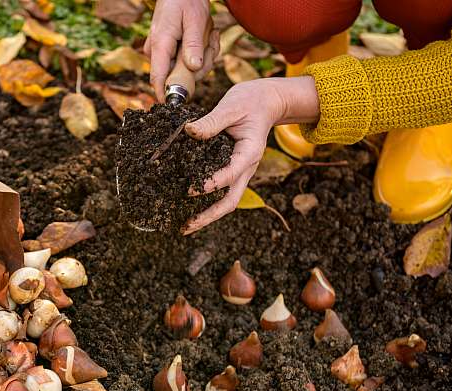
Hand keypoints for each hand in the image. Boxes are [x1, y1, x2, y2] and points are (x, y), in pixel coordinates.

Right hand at [144, 0, 219, 101]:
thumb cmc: (186, 0)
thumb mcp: (194, 20)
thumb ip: (193, 45)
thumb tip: (193, 68)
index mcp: (160, 45)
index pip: (158, 79)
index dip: (167, 95)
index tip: (179, 105)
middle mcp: (158, 52)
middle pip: (179, 76)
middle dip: (201, 65)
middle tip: (211, 41)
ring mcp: (164, 53)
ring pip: (187, 70)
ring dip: (204, 55)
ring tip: (210, 33)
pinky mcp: (171, 52)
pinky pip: (189, 61)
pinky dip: (202, 51)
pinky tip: (206, 35)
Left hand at [181, 76, 320, 234]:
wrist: (266, 102)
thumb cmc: (250, 101)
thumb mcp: (231, 106)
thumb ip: (211, 121)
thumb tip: (189, 131)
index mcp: (249, 153)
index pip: (230, 174)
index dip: (210, 184)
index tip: (190, 191)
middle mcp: (246, 168)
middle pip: (230, 201)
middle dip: (209, 216)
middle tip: (186, 227)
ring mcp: (240, 172)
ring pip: (227, 202)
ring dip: (207, 216)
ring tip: (185, 227)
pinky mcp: (233, 170)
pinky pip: (221, 192)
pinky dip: (207, 203)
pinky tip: (189, 208)